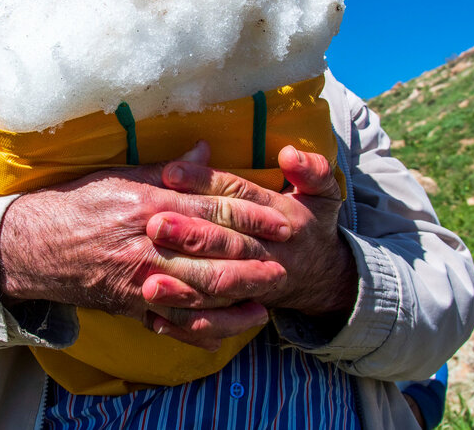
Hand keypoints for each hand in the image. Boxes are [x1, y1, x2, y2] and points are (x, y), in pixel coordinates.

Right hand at [0, 146, 295, 349]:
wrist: (35, 244)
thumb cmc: (81, 203)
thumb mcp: (121, 175)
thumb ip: (168, 168)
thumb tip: (206, 150)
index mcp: (151, 203)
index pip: (212, 207)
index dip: (250, 212)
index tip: (279, 217)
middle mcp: (149, 241)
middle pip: (213, 251)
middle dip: (253, 255)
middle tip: (287, 257)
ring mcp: (141, 277)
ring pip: (199, 289)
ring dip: (237, 293)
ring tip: (268, 293)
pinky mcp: (132, 304)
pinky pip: (175, 318)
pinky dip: (204, 325)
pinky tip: (229, 326)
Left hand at [143, 144, 357, 340]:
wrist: (324, 275)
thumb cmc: (313, 223)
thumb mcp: (322, 193)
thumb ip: (310, 172)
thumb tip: (289, 154)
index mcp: (284, 216)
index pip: (239, 194)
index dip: (204, 182)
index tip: (170, 174)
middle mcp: (270, 251)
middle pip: (227, 241)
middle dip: (190, 235)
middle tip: (153, 225)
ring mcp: (257, 283)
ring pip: (220, 284)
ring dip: (184, 284)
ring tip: (149, 282)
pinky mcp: (244, 306)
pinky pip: (216, 320)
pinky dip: (186, 319)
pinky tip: (153, 314)